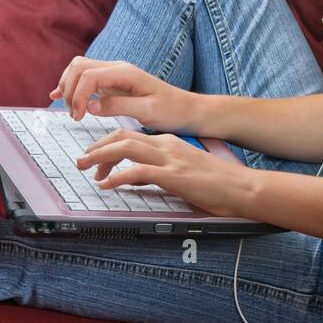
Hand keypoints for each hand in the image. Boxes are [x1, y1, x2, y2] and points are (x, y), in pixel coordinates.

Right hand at [51, 56, 197, 129]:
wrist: (186, 109)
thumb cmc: (171, 110)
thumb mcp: (148, 111)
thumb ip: (118, 106)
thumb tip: (89, 106)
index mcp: (125, 72)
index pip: (88, 75)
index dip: (77, 95)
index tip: (78, 117)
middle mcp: (117, 68)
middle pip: (78, 67)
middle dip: (69, 89)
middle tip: (75, 115)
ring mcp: (113, 74)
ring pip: (79, 70)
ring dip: (68, 88)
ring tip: (73, 112)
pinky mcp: (111, 84)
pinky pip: (85, 78)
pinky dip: (70, 86)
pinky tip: (57, 96)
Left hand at [75, 128, 255, 218]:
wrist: (241, 187)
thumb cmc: (217, 182)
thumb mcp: (183, 171)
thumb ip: (160, 170)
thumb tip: (137, 179)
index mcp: (169, 142)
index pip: (130, 135)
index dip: (107, 145)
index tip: (95, 157)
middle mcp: (167, 145)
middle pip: (122, 136)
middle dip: (97, 147)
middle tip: (81, 160)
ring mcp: (170, 159)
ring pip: (126, 148)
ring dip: (100, 157)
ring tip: (86, 168)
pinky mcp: (173, 175)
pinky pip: (137, 172)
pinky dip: (118, 176)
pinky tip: (107, 185)